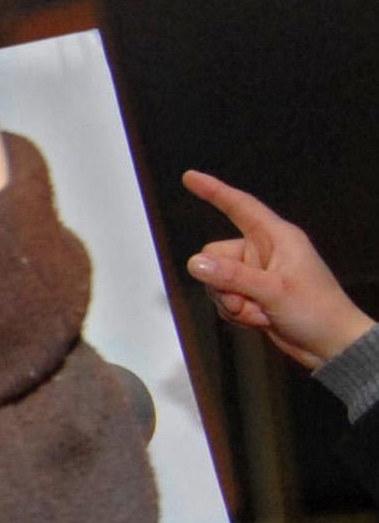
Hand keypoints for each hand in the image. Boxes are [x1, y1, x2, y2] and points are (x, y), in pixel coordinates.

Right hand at [182, 171, 376, 369]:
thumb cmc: (314, 309)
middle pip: (215, 256)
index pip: (240, 207)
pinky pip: (224, 299)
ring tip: (257, 313)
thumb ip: (232, 276)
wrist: (331, 344)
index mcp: (276, 238)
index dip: (214, 191)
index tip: (190, 178)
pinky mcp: (253, 296)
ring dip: (229, 302)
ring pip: (216, 281)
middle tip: (245, 302)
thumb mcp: (273, 291)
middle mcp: (263, 252)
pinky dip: (234, 313)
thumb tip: (193, 263)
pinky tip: (257, 320)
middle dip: (221, 283)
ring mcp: (257, 275)